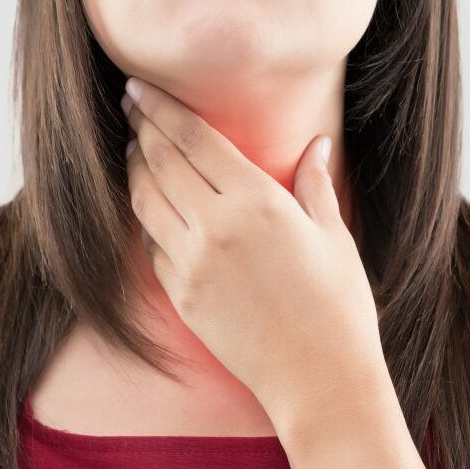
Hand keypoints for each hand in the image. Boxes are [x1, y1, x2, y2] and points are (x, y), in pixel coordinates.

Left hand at [121, 77, 390, 431]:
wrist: (319, 381)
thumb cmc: (339, 309)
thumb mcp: (333, 238)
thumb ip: (315, 185)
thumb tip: (316, 145)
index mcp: (257, 203)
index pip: (193, 139)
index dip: (161, 108)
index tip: (140, 87)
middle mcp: (215, 228)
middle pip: (160, 162)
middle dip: (141, 128)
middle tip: (130, 106)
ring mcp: (191, 265)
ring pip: (145, 202)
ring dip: (135, 170)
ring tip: (134, 150)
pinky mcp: (181, 297)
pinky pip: (152, 246)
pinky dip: (147, 218)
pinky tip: (151, 206)